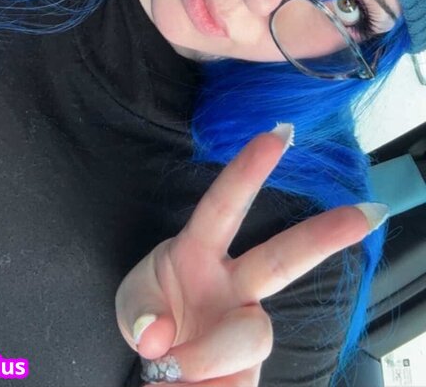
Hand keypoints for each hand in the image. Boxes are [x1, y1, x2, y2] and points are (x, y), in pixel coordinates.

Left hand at [116, 127, 385, 385]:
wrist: (163, 373)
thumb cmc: (152, 322)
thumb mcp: (131, 305)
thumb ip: (138, 310)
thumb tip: (157, 331)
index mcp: (199, 251)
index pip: (224, 204)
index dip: (249, 170)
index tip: (278, 134)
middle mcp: (232, 283)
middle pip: (284, 257)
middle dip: (326, 234)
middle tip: (366, 212)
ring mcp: (248, 325)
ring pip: (252, 332)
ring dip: (206, 353)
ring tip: (174, 368)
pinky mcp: (253, 366)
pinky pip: (239, 371)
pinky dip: (206, 376)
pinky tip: (189, 380)